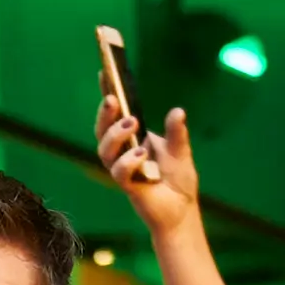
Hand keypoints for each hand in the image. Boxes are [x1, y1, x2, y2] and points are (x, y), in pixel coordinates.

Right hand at [95, 94, 200, 235]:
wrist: (181, 211)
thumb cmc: (178, 180)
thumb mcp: (181, 151)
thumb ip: (177, 133)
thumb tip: (178, 111)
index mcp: (133, 139)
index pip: (116, 114)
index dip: (107, 94)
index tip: (104, 73)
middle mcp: (122, 153)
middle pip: (102, 130)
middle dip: (105, 114)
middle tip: (114, 100)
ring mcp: (122, 169)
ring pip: (105, 150)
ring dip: (115, 135)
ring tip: (131, 123)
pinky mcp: (128, 187)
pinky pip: (120, 172)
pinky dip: (129, 161)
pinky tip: (142, 154)